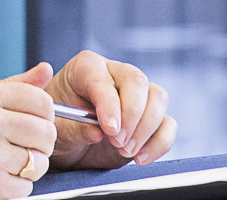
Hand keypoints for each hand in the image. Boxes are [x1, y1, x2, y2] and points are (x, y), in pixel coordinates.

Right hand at [0, 63, 56, 199]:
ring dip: (29, 165)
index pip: (41, 100)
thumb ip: (10, 86)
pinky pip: (26, 186)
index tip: (34, 121)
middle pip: (46, 132)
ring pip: (40, 162)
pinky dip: (16, 185)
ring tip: (6, 160)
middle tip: (24, 145)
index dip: (44, 113)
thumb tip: (45, 70)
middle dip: (41, 142)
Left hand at [44, 50, 176, 169]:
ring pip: (158, 98)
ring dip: (145, 129)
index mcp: (86, 67)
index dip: (109, 105)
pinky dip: (159, 142)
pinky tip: (139, 157)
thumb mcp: (58, 128)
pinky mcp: (151, 117)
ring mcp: (136, 94)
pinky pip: (168, 123)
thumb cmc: (59, 126)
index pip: (103, 80)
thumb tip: (97, 132)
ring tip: (123, 150)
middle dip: (131, 115)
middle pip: (137, 81)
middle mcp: (114, 73)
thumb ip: (75, 128)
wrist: (69, 144)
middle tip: (117, 141)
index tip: (109, 129)